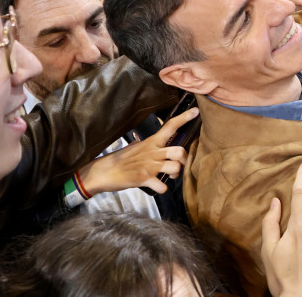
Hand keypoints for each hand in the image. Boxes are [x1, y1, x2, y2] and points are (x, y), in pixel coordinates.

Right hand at [75, 107, 196, 193]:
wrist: (104, 172)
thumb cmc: (121, 160)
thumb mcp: (135, 147)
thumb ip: (148, 145)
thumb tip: (154, 140)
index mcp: (151, 142)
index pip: (170, 126)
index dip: (184, 118)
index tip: (196, 111)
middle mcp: (152, 152)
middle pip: (179, 151)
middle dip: (184, 159)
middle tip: (179, 165)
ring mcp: (149, 166)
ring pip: (175, 168)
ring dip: (176, 175)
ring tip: (169, 177)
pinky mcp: (144, 179)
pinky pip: (163, 186)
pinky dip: (163, 189)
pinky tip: (158, 187)